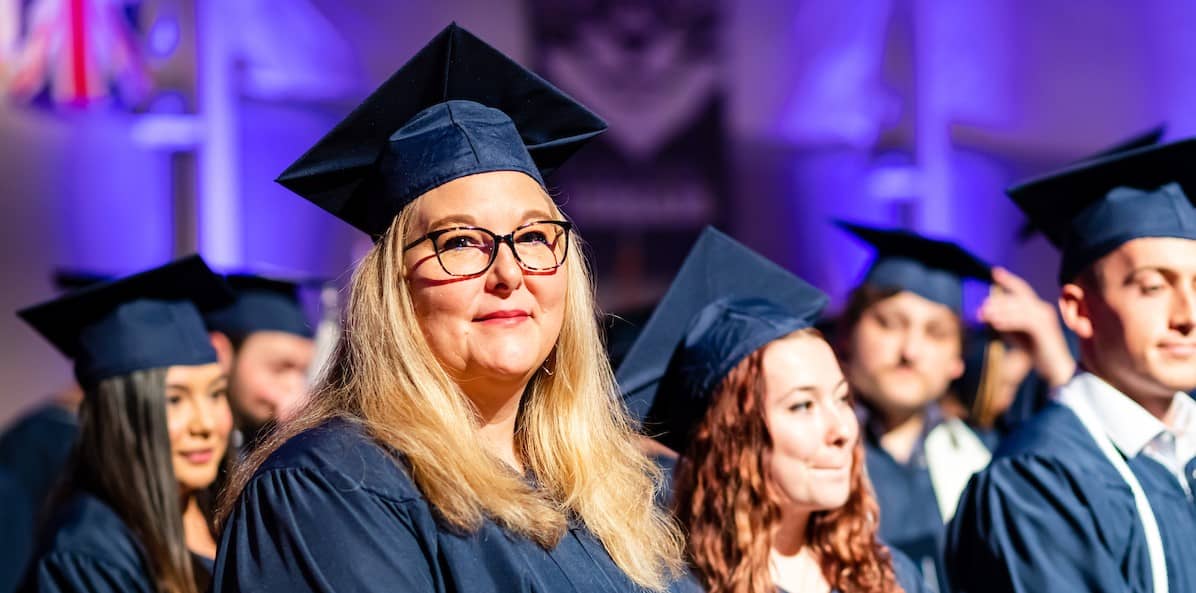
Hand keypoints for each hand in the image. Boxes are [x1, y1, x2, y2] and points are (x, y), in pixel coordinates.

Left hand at [979, 267, 1075, 386]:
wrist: (1055, 369)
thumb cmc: (1035, 352)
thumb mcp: (1015, 333)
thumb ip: (1003, 321)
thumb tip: (984, 311)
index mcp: (1037, 307)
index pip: (1022, 289)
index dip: (1008, 279)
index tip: (994, 271)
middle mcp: (1042, 309)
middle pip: (1018, 297)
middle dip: (997, 302)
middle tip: (981, 309)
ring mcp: (1045, 317)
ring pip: (1019, 307)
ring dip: (1000, 311)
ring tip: (984, 316)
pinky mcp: (1044, 328)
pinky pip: (1024, 320)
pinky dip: (1009, 321)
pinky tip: (996, 324)